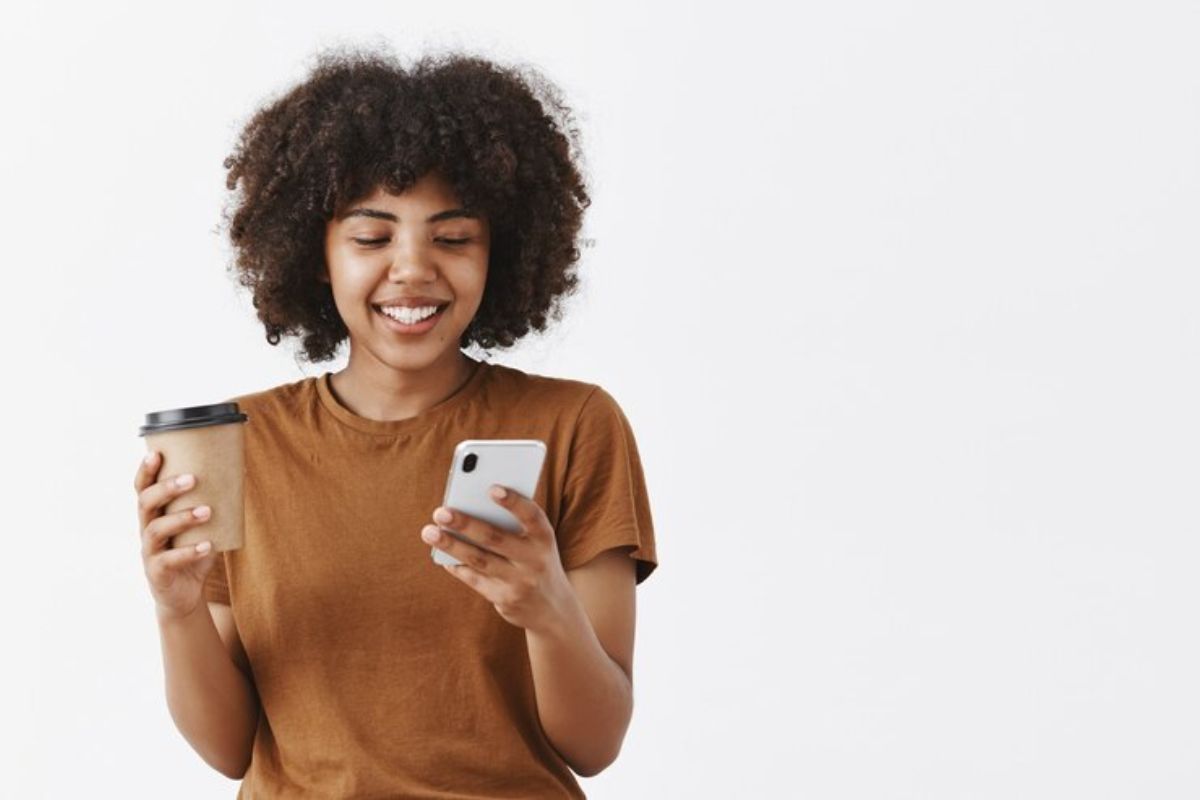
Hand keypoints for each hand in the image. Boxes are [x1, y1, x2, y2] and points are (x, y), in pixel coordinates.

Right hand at [134, 450, 218, 621]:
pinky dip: (189, 551)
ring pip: (157, 530)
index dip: (145, 471)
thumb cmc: (194, 550)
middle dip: (167, 488)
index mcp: (154, 514)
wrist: (186, 594)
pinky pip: (170, 560)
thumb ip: (214, 502)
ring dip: (182, 517)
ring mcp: (149, 552)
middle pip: (146, 503)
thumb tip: (242, 471)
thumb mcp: (203, 526)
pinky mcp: (157, 572)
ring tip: (207, 510)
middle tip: (193, 479)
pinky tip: (208, 545)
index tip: (156, 453)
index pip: (142, 488)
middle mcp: (146, 529)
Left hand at [421, 485, 575, 633]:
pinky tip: (440, 553)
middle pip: (495, 539)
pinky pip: (474, 579)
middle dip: (465, 524)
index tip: (492, 488)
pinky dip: (456, 565)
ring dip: (451, 545)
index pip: (532, 516)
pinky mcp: (504, 599)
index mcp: (544, 538)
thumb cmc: (535, 559)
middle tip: (440, 511)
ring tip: (429, 532)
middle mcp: (534, 560)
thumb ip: (513, 524)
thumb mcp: (536, 541)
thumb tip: (469, 505)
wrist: (553, 608)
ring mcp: (519, 582)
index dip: (514, 502)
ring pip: (479, 560)